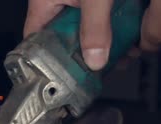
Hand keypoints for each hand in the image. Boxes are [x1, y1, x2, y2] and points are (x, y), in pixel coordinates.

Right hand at [24, 0, 160, 68]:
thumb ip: (95, 28)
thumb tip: (94, 61)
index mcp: (46, 0)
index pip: (33, 38)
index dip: (41, 60)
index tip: (53, 79)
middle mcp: (59, 1)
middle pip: (63, 38)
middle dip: (81, 56)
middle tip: (95, 72)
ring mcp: (78, 0)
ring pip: (85, 30)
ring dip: (101, 45)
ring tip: (118, 59)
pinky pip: (100, 18)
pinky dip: (112, 29)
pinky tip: (127, 40)